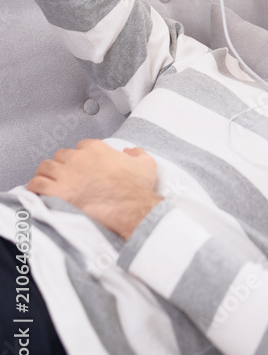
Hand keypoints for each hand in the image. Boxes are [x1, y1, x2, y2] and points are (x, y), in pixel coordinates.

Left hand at [26, 139, 162, 240]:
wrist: (131, 208)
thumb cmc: (137, 188)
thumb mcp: (146, 164)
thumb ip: (137, 153)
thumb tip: (129, 152)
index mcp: (97, 148)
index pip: (81, 146)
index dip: (80, 157)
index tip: (82, 167)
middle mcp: (78, 157)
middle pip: (61, 155)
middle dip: (62, 165)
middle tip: (65, 177)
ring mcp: (66, 173)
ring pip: (45, 167)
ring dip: (46, 174)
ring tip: (49, 183)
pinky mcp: (57, 191)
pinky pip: (37, 184)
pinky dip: (35, 187)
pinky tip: (38, 193)